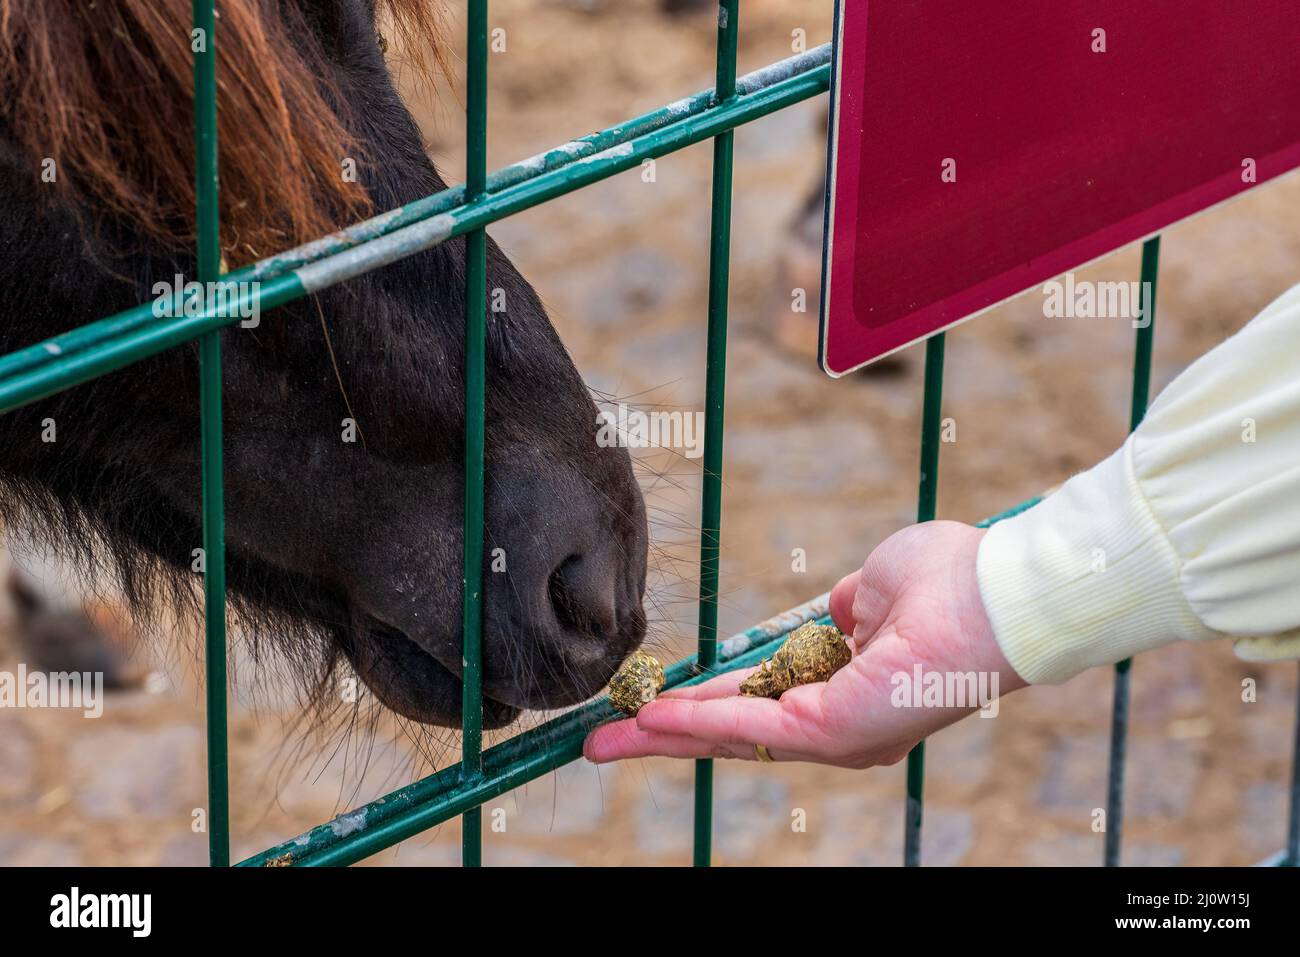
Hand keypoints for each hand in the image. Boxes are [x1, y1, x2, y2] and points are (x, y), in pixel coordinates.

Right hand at [583, 521, 1026, 768]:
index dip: (701, 707)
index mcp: (849, 694)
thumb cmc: (951, 580)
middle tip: (603, 744)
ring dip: (667, 735)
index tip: (650, 707)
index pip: (758, 704)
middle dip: (664, 739)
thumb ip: (843, 610)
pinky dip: (700, 720)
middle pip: (734, 734)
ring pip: (733, 737)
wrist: (998, 590)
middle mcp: (841, 729)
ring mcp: (839, 735)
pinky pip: (753, 724)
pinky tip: (654, 718)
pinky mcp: (837, 731)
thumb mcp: (874, 589)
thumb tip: (834, 615)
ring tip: (610, 737)